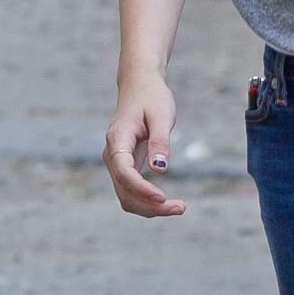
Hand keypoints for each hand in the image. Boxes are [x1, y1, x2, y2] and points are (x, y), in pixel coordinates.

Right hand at [103, 73, 185, 217]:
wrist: (140, 86)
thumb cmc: (152, 97)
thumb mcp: (161, 114)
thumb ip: (160, 141)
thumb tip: (160, 170)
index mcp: (118, 139)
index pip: (123, 171)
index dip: (141, 188)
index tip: (162, 197)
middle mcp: (112, 154)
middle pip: (124, 191)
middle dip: (149, 205)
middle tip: (180, 207)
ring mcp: (116, 163)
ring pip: (126, 196)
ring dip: (149, 208)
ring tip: (178, 208)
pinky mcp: (125, 167)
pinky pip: (131, 192)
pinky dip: (147, 202)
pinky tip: (168, 203)